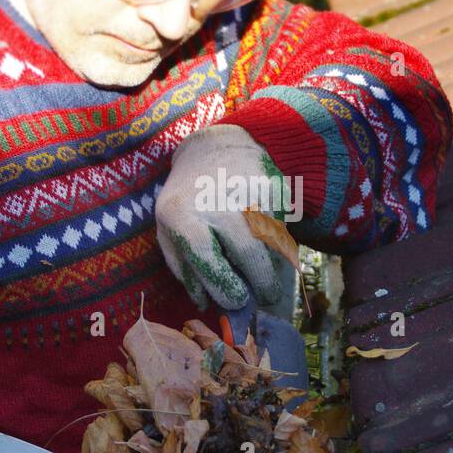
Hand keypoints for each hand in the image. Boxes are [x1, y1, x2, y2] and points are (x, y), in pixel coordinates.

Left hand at [155, 123, 288, 310]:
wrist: (217, 148)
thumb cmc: (189, 198)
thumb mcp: (170, 228)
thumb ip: (182, 266)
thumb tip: (204, 303)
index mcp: (180, 213)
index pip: (204, 256)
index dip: (222, 285)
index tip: (237, 301)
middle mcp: (214, 200)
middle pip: (248, 251)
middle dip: (261, 283)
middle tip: (264, 297)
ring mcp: (247, 191)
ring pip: (271, 242)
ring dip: (274, 268)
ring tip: (269, 280)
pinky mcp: (273, 186)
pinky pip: (283, 227)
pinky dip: (280, 245)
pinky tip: (271, 248)